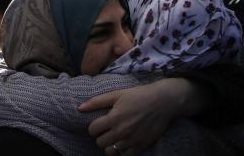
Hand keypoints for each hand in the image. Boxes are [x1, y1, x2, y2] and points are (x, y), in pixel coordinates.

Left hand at [78, 78, 208, 154]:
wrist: (163, 101)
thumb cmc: (139, 95)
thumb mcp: (117, 94)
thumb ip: (97, 102)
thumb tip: (80, 108)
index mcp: (114, 117)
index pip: (93, 130)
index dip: (94, 127)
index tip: (100, 124)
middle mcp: (121, 131)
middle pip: (100, 142)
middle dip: (101, 136)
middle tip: (107, 130)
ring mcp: (131, 140)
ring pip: (110, 152)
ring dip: (110, 145)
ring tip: (114, 138)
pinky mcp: (141, 145)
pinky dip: (121, 152)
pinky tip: (123, 144)